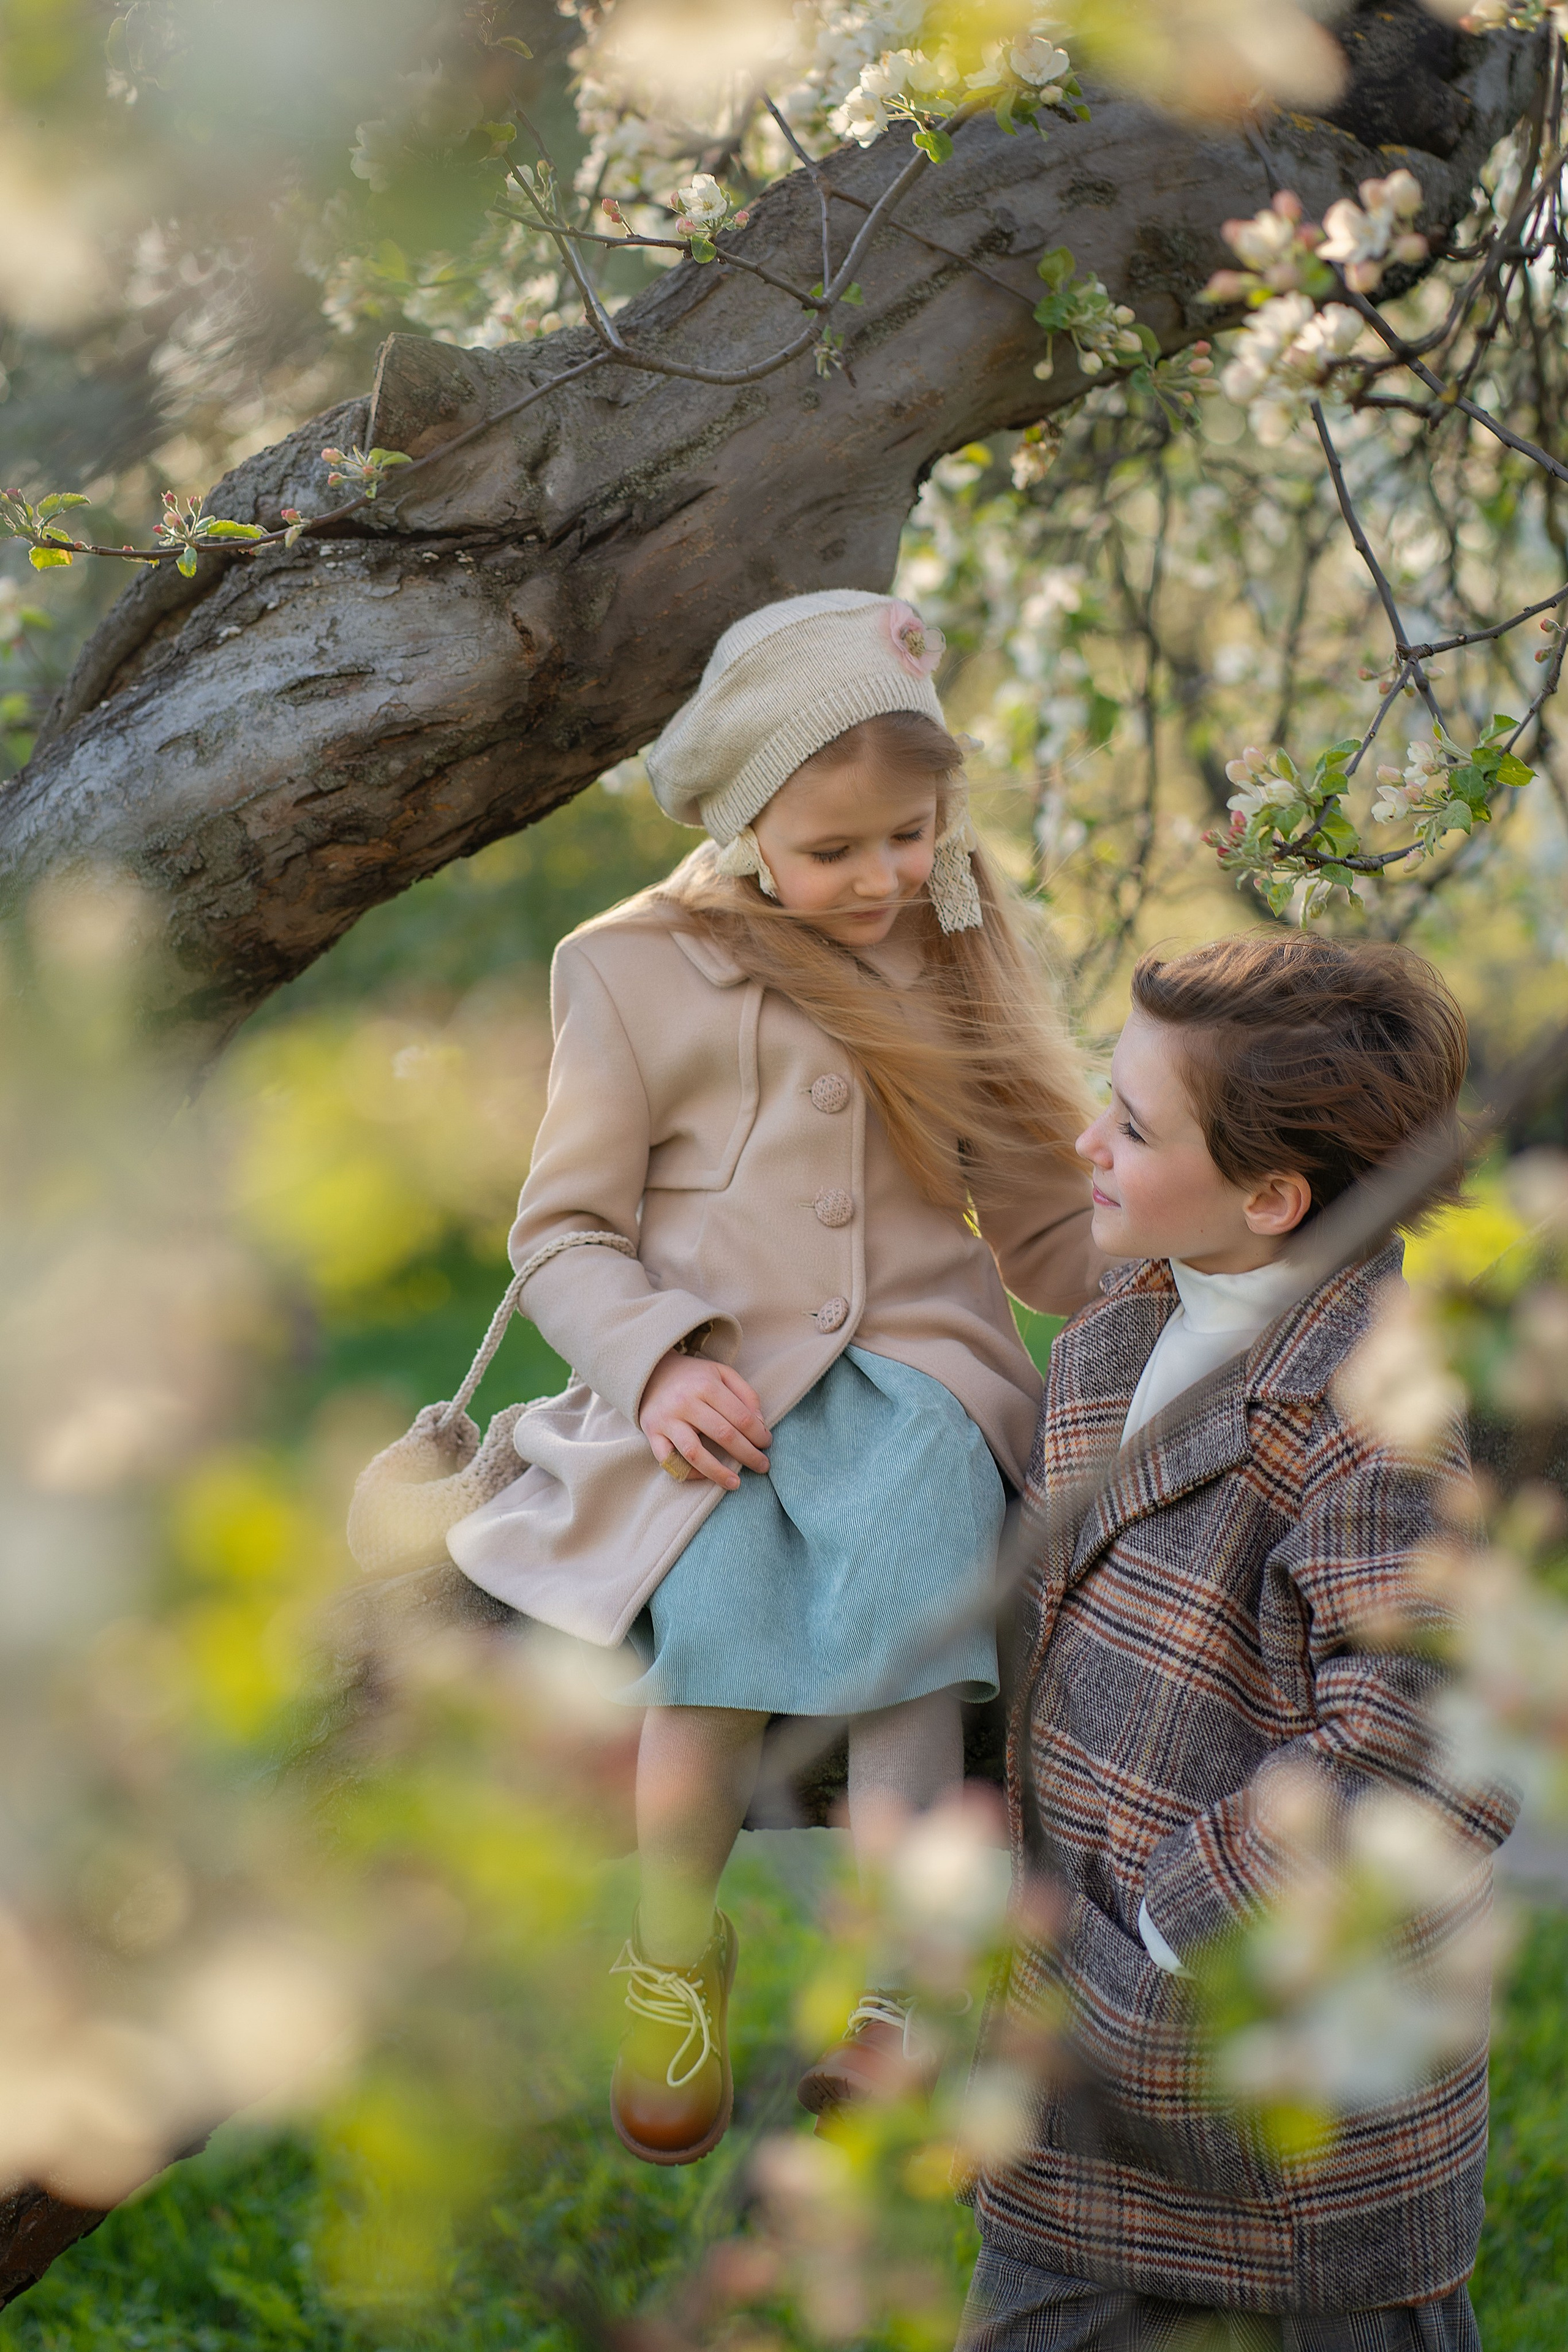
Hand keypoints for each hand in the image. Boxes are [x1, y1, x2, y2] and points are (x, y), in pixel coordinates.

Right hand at [638, 1351, 770, 1490]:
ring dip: (718, 1472)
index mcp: (706, 1386)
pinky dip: (685, 1471)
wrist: (651, 1373)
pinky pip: (668, 1460)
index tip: (767, 1444)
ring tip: (735, 1484)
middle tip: (762, 1466)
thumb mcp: (723, 1374)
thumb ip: (746, 1395)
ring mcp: (667, 1420)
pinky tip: (703, 1476)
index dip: (759, 1435)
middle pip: (724, 1435)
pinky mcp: (652, 1433)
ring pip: (694, 1453)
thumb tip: (760, 1425)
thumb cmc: (694, 1377)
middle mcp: (685, 1402)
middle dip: (748, 1455)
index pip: (741, 1417)